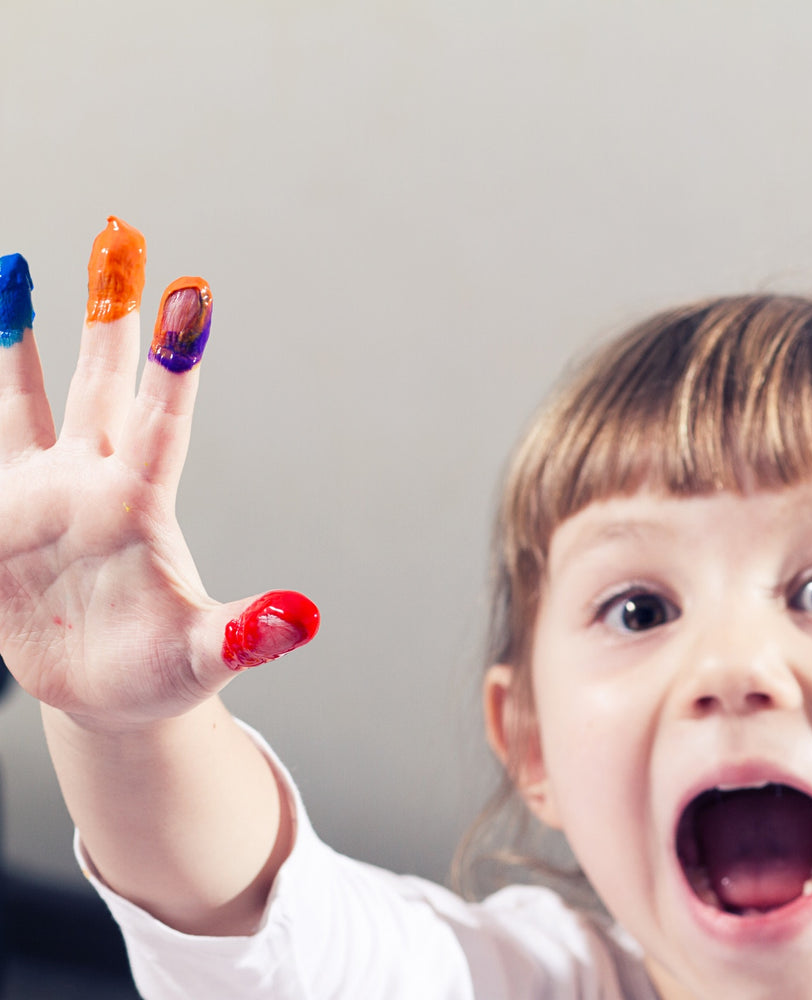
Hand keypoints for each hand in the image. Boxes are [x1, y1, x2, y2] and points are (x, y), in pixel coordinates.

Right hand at [0, 220, 316, 734]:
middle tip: (120, 233)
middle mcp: (93, 482)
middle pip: (103, 382)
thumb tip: (303, 617)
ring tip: (15, 265)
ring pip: (25, 398)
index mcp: (142, 506)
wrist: (106, 692)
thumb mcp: (206, 657)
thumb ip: (248, 636)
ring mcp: (42, 494)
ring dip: (17, 337)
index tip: (194, 296)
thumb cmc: (165, 670)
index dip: (177, 364)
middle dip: (109, 315)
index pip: (163, 422)